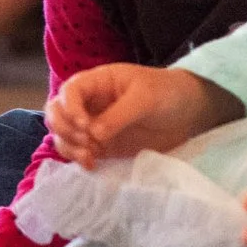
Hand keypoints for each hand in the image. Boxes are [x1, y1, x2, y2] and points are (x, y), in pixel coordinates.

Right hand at [44, 66, 239, 165]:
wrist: (189, 113)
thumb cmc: (168, 93)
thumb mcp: (146, 98)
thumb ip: (119, 115)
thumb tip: (93, 134)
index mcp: (98, 82)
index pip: (69, 91)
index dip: (70, 108)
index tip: (86, 125)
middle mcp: (90, 103)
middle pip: (57, 114)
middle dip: (65, 129)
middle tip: (87, 142)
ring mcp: (93, 125)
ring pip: (63, 135)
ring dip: (69, 147)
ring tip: (91, 157)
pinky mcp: (101, 146)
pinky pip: (78, 152)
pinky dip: (77, 159)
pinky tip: (92, 164)